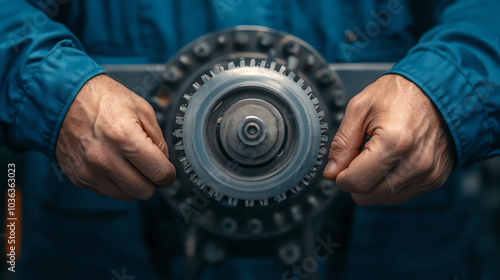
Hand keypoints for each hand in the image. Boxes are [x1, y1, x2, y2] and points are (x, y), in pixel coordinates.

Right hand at [55, 74, 175, 199]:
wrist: (63, 98)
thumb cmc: (103, 99)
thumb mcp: (141, 109)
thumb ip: (158, 139)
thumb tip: (164, 162)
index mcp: (124, 137)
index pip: (159, 173)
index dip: (168, 174)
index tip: (166, 169)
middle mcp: (104, 158)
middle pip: (145, 191)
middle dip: (152, 181)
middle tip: (150, 167)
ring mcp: (89, 170)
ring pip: (126, 196)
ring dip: (133, 183)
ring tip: (129, 162)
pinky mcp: (78, 178)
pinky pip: (108, 192)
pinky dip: (115, 182)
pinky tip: (113, 163)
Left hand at [323, 74, 454, 205]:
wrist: (438, 88)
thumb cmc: (399, 93)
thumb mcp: (359, 108)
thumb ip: (342, 144)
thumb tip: (331, 172)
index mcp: (394, 143)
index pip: (356, 183)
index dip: (341, 177)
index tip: (341, 165)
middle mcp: (416, 163)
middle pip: (369, 196)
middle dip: (356, 181)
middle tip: (359, 157)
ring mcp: (429, 173)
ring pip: (384, 199)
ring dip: (374, 183)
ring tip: (378, 155)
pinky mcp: (436, 178)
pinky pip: (403, 195)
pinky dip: (390, 183)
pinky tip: (393, 161)